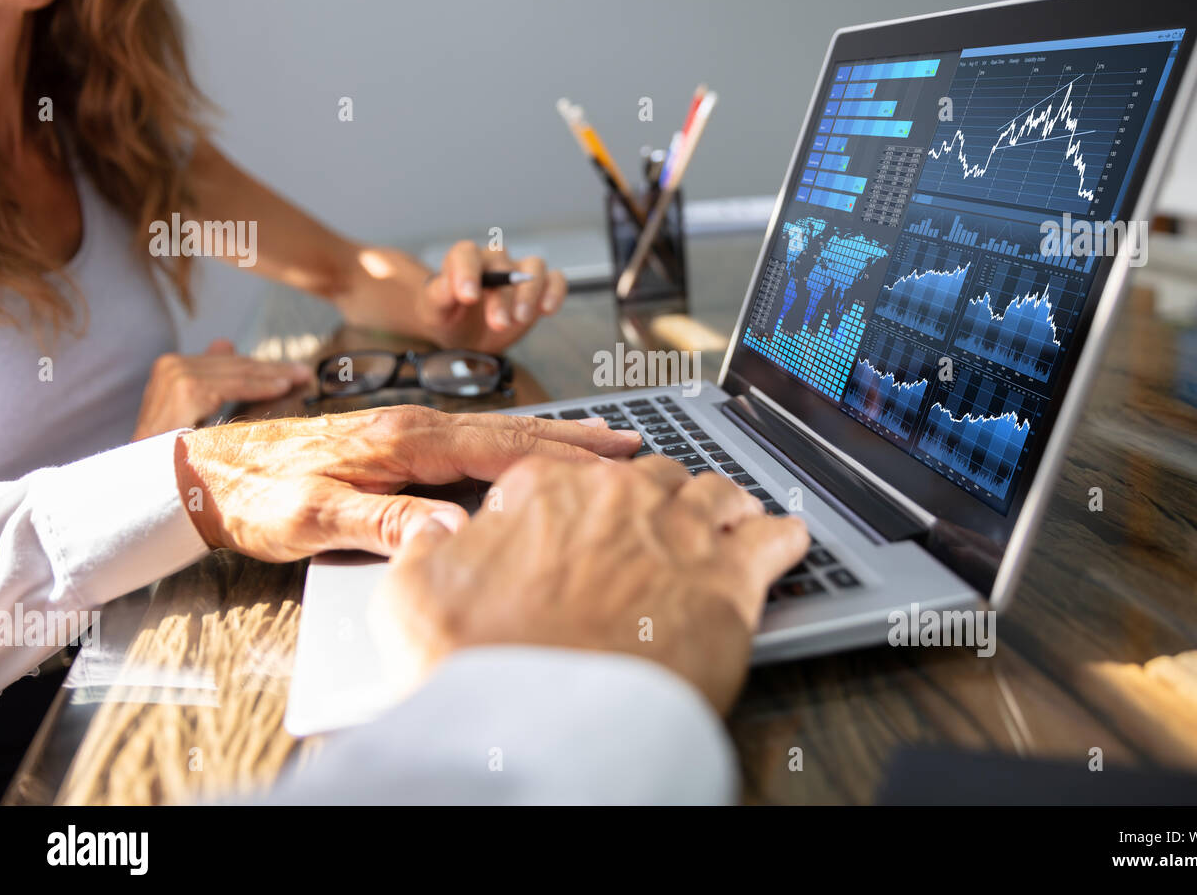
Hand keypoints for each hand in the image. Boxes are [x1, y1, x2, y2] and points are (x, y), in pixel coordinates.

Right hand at [133, 339, 312, 439]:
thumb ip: (213, 379)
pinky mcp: (186, 389)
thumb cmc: (173, 450)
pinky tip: (283, 388)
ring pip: (238, 373)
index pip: (227, 363)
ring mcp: (176, 374)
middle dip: (273, 370)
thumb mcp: (196, 410)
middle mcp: (171, 365)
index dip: (262, 367)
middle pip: (235, 365)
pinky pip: (233, 386)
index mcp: (172, 366)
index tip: (293, 371)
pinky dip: (260, 387)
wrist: (145, 477)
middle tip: (305, 373)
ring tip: (301, 379)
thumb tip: (226, 341)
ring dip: (274, 376)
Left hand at [173, 406, 641, 561]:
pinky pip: (472, 442)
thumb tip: (451, 533)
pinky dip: (514, 445)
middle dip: (573, 439)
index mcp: (402, 436)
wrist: (202, 473)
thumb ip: (384, 521)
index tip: (610, 463)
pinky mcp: (394, 445)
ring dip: (551, 438)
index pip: (499, 446)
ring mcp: (404, 432)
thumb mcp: (313, 515)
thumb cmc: (251, 495)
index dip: (559, 457)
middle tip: (630, 444)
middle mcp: (411, 425)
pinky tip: (526, 455)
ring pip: (495, 432)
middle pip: (510, 429)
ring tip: (600, 442)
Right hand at [371, 455, 808, 712]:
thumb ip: (427, 552)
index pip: (573, 472)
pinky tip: (785, 541)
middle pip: (654, 479)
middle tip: (663, 519)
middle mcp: (621, 499)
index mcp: (548, 493)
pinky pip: (775, 540)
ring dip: (725, 505)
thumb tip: (434, 531)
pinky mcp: (731, 582)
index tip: (589, 511)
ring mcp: (681, 535)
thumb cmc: (476, 668)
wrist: (537, 724)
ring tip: (732, 516)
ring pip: (719, 495)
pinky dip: (782, 537)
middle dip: (658, 497)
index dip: (581, 494)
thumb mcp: (411, 599)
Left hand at [414, 241, 566, 354]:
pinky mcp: (539, 289)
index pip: (466, 254)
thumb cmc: (448, 319)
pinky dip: (554, 292)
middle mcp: (494, 261)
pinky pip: (555, 280)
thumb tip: (455, 287)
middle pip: (503, 266)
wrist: (466, 337)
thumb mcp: (434, 312)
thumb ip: (440, 295)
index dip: (468, 272)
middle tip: (498, 323)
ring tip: (521, 318)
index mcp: (463, 261)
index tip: (468, 297)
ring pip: (533, 266)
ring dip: (529, 291)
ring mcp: (519, 273)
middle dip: (502, 296)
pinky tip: (546, 310)